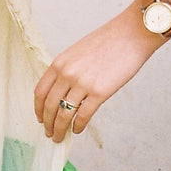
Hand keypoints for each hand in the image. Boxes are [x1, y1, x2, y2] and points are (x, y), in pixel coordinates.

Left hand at [34, 8, 161, 140]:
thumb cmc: (108, 42)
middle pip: (50, 106)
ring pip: (64, 114)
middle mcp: (67, 74)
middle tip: (48, 133)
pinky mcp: (100, 92)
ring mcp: (83, 83)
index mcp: (59, 63)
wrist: (132, 34)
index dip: (38, 108)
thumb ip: (67, 70)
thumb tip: (62, 92)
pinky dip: (78, 126)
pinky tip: (77, 130)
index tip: (40, 118)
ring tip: (59, 137)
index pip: (40, 91)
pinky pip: (83, 115)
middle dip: (47, 123)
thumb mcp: (78, 52)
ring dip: (60, 129)